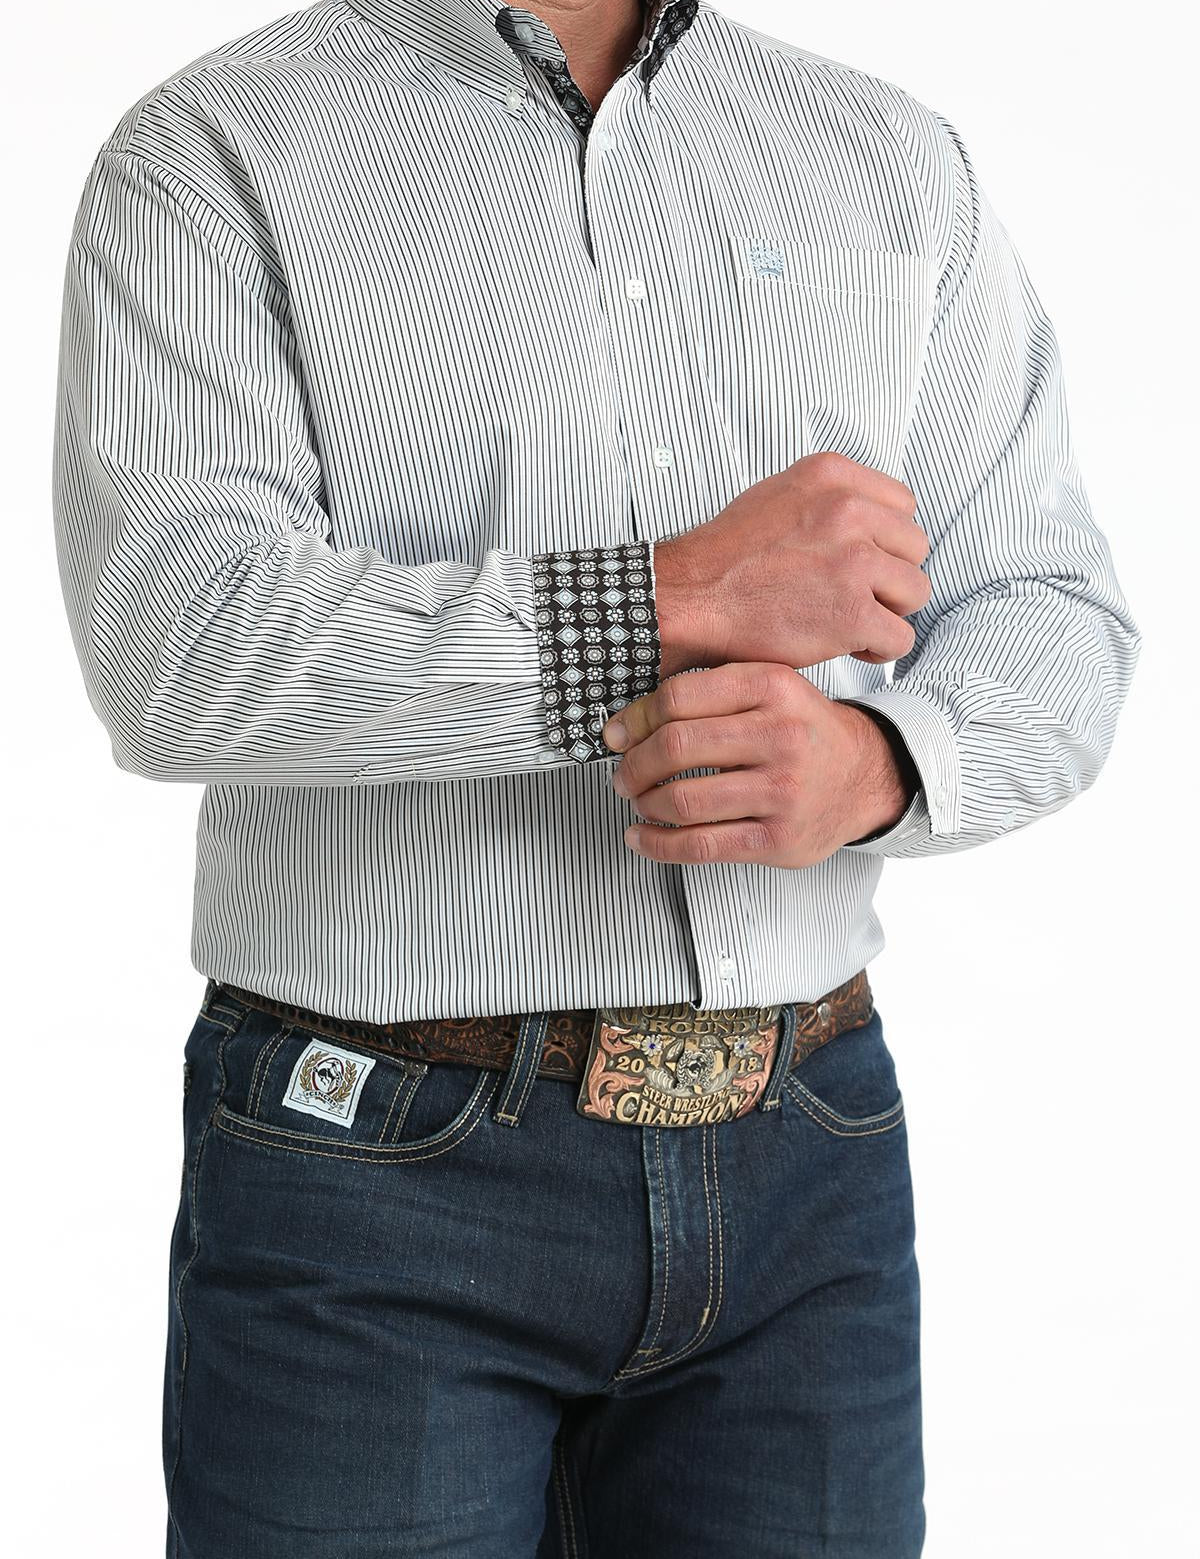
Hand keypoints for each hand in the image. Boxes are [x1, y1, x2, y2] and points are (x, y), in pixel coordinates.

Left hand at [602, 663, 914, 866]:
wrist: (863, 775)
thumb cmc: (803, 732)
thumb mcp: (768, 690)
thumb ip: (708, 694)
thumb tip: (625, 725)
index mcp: (772, 688)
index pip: (679, 698)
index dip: (635, 719)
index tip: (618, 735)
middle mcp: (781, 736)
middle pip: (675, 747)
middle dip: (634, 765)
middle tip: (624, 774)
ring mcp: (782, 791)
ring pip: (682, 800)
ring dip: (644, 803)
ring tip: (639, 801)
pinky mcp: (778, 839)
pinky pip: (700, 845)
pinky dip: (657, 845)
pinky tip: (642, 837)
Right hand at [652, 450, 930, 676]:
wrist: (690, 599)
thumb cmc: (726, 557)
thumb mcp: (780, 495)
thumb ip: (830, 499)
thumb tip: (872, 517)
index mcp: (833, 476)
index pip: (903, 505)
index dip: (885, 540)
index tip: (862, 561)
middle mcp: (848, 511)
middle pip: (914, 547)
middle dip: (889, 576)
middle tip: (853, 595)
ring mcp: (853, 562)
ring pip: (915, 591)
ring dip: (888, 611)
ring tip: (851, 621)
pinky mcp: (852, 612)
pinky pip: (900, 636)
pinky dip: (879, 648)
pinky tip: (850, 645)